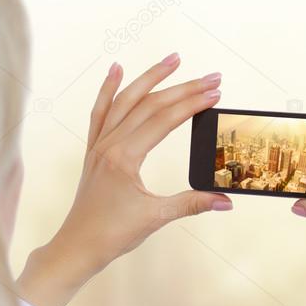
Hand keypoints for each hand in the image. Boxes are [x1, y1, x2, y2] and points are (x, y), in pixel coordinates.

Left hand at [17, 53, 229, 305]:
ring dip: (150, 78)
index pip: (164, 120)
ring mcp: (99, 144)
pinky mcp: (94, 149)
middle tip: (211, 77)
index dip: (192, 104)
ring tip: (172, 60)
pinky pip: (101, 111)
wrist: (78, 245)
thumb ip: (192, 204)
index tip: (214, 93)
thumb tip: (226, 201)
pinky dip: (109, 88)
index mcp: (124, 157)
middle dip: (183, 88)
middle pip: (149, 104)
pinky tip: (117, 69)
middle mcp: (110, 144)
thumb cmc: (112, 233)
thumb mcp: (156, 218)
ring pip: (125, 100)